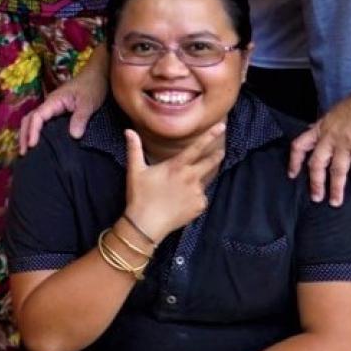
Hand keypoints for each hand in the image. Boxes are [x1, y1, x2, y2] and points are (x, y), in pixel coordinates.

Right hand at [21, 56, 108, 150]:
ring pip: (34, 120)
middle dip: (24, 135)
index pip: (37, 117)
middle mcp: (49, 105)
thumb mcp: (88, 102)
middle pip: (29, 119)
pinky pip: (43, 122)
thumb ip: (80, 118)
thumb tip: (73, 136)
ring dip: (28, 134)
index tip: (33, 145)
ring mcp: (52, 108)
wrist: (97, 75)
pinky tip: (41, 142)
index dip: (33, 131)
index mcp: (53, 101)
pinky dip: (37, 132)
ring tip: (28, 151)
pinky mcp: (58, 111)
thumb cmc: (92, 86)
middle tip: (24, 153)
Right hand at [123, 125, 222, 243]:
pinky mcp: (200, 206)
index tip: (222, 126)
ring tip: (180, 190)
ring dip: (197, 181)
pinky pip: (200, 198)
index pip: (196, 147)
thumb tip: (129, 131)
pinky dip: (194, 198)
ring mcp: (197, 193)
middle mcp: (190, 177)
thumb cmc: (139, 196)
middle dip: (216, 155)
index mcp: (176, 166)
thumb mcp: (135, 170)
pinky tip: (180, 203)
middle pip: (210, 162)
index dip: (210, 135)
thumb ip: (134, 149)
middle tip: (220, 151)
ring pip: (203, 182)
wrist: (146, 224)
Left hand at [287, 87, 350, 205]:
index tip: (292, 174)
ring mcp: (345, 143)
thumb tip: (314, 131)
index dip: (294, 162)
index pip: (299, 146)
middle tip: (316, 198)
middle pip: (316, 164)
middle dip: (315, 183)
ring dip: (336, 188)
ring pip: (337, 170)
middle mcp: (329, 138)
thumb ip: (323, 127)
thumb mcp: (332, 114)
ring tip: (336, 202)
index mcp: (320, 129)